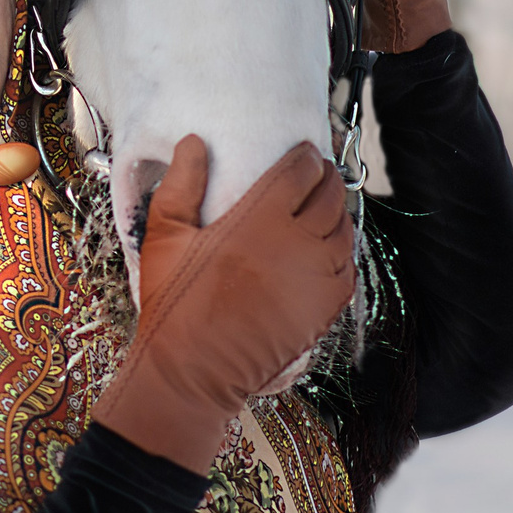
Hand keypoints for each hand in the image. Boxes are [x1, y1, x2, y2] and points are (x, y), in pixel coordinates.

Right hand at [90, 137, 355, 470]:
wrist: (193, 370)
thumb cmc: (174, 302)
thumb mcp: (164, 235)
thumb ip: (182, 183)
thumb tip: (195, 142)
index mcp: (259, 219)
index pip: (302, 171)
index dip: (306, 156)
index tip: (302, 153)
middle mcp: (298, 243)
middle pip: (331, 195)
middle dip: (327, 178)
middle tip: (317, 174)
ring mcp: (317, 278)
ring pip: (345, 230)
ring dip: (338, 213)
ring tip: (324, 208)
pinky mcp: (324, 309)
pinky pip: (348, 268)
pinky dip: (343, 251)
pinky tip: (328, 249)